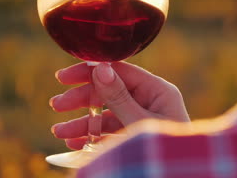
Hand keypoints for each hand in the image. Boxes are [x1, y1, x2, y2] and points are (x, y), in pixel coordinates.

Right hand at [50, 62, 189, 149]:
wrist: (180, 177)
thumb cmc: (164, 150)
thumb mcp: (138, 122)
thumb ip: (118, 97)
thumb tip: (100, 68)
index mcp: (158, 91)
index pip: (119, 71)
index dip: (89, 71)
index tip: (63, 77)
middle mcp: (150, 101)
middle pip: (108, 92)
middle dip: (81, 100)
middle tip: (56, 105)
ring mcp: (142, 120)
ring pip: (106, 115)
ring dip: (82, 123)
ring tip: (59, 132)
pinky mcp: (135, 136)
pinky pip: (110, 132)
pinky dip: (92, 137)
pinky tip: (74, 143)